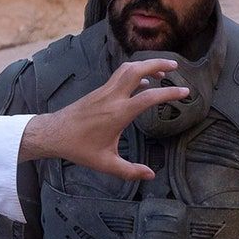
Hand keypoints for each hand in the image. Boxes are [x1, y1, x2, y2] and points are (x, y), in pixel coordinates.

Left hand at [20, 58, 186, 181]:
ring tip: (162, 71)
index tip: (186, 91)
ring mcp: (104, 91)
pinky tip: (142, 83)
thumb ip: (129, 171)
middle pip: (137, 69)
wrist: (53, 134)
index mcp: (118, 113)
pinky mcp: (98, 91)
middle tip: (176, 65)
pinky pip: (119, 76)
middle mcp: (112, 97)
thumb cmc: (79, 148)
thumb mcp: (105, 163)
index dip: (170, 93)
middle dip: (158, 63)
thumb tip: (151, 175)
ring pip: (127, 69)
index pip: (149, 97)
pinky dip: (134, 73)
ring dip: (146, 65)